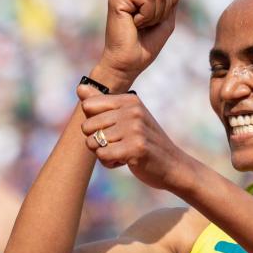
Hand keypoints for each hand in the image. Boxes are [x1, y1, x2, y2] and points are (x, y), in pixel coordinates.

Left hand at [78, 89, 197, 191]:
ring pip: (93, 142)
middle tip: (118, 144)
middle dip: (97, 140)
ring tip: (123, 153)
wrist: (173, 166)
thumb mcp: (127, 117)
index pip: (88, 106)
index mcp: (130, 100)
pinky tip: (125, 161)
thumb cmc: (146, 142)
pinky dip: (109, 163)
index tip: (113, 129)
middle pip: (87, 126)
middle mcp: (133, 111)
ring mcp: (135, 129)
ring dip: (104, 153)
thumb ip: (102, 102)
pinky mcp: (136, 148)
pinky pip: (102, 156)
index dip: (94, 123)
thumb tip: (79, 87)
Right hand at [94, 0, 181, 85]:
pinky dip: (147, 15)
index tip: (155, 21)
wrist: (129, 64)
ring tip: (140, 25)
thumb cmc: (145, 45)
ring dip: (155, 14)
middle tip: (147, 25)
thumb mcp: (166, 17)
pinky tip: (134, 24)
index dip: (170, 3)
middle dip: (163, 10)